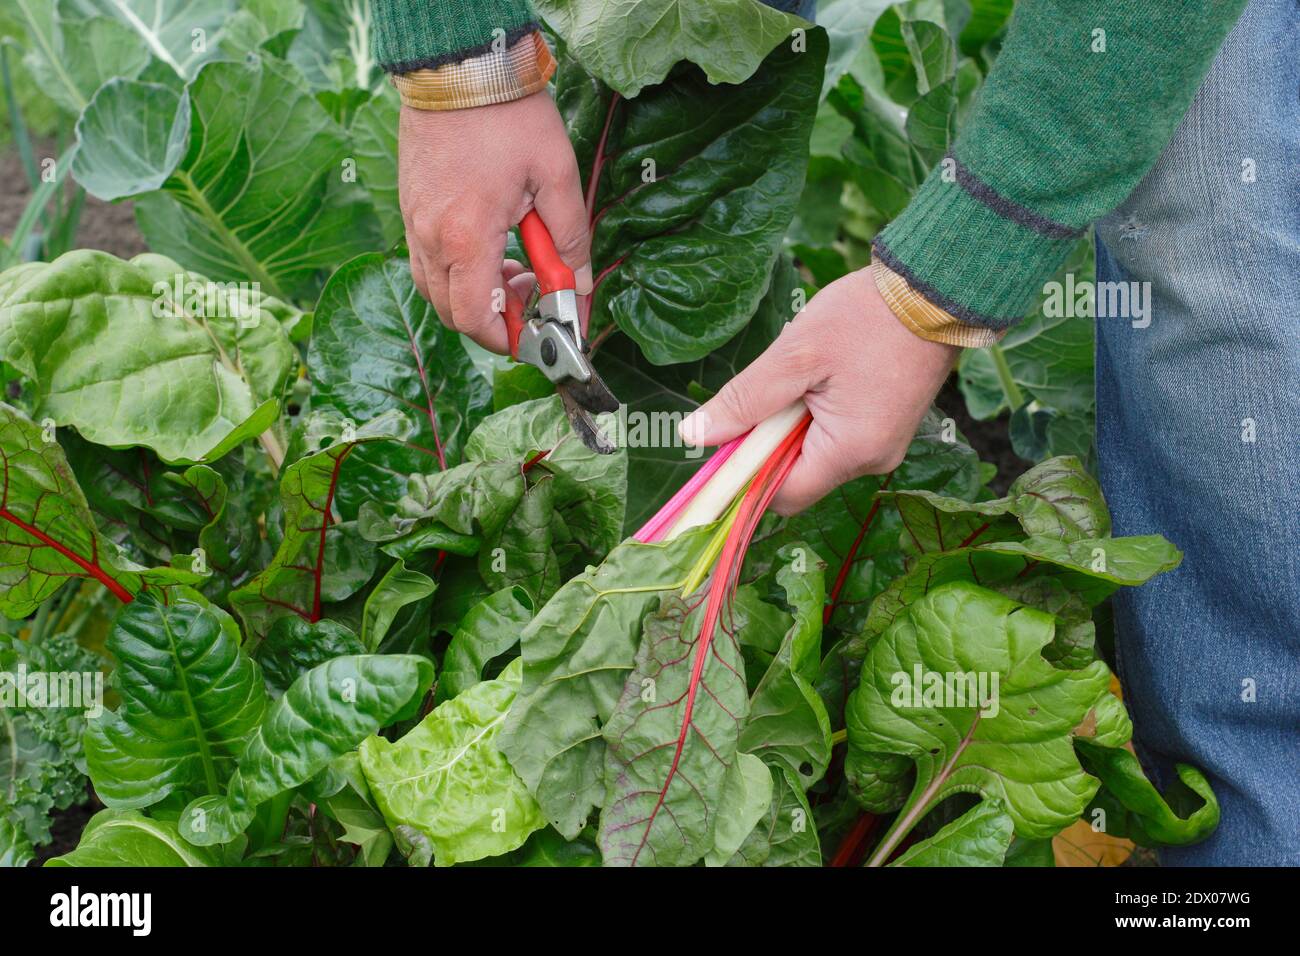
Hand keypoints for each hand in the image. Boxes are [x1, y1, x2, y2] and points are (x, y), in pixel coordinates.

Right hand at [398, 91, 591, 352]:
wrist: (460, 66)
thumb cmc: (508, 116)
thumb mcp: (557, 176)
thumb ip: (570, 239)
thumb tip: (579, 284)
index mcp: (468, 238)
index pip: (476, 318)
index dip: (506, 339)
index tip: (535, 335)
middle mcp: (432, 237)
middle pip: (452, 312)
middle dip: (493, 319)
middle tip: (530, 297)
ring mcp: (415, 222)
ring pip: (435, 288)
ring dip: (473, 295)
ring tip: (512, 270)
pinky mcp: (410, 206)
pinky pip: (426, 260)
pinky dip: (456, 270)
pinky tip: (488, 246)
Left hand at [679, 268, 957, 514]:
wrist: (936, 288)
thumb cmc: (867, 317)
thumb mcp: (795, 355)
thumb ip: (744, 400)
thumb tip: (694, 435)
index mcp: (850, 451)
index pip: (782, 495)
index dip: (746, 476)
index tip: (725, 440)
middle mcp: (873, 460)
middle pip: (798, 475)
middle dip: (771, 440)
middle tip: (773, 386)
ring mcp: (885, 444)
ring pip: (816, 452)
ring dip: (794, 421)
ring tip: (806, 372)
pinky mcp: (889, 425)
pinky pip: (838, 434)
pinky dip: (818, 412)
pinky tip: (825, 373)